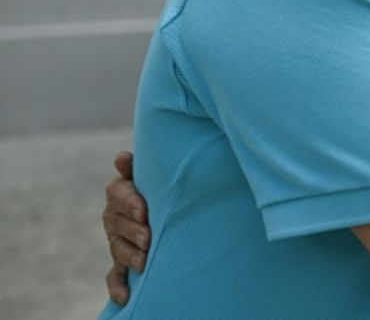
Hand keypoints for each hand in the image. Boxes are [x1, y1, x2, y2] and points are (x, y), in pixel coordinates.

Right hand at [102, 151, 150, 305]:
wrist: (169, 206)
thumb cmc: (162, 184)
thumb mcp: (152, 174)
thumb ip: (139, 167)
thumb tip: (122, 157)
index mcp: (120, 193)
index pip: (117, 194)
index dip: (130, 203)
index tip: (143, 210)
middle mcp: (114, 217)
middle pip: (117, 224)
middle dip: (133, 231)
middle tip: (149, 238)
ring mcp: (117, 241)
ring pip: (118, 249)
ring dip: (129, 256)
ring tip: (144, 261)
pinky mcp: (122, 262)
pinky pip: (115, 276)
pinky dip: (118, 288)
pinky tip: (125, 298)